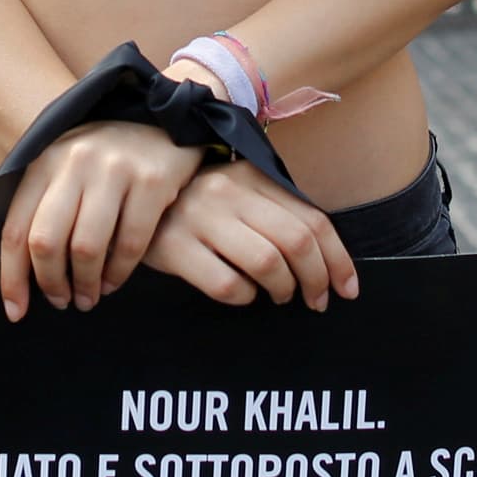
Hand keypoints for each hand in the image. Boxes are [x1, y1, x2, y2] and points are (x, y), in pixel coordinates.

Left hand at [0, 120, 200, 320]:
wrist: (166, 115)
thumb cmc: (107, 156)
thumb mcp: (67, 168)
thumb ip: (45, 208)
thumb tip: (26, 272)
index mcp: (45, 162)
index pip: (15, 229)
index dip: (12, 278)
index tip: (17, 310)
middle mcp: (75, 162)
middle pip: (46, 242)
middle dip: (50, 283)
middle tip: (62, 302)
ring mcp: (114, 169)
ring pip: (86, 248)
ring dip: (86, 284)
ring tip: (89, 297)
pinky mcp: (152, 180)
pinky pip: (130, 243)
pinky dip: (119, 273)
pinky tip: (114, 282)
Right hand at [144, 163, 358, 311]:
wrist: (129, 205)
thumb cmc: (197, 208)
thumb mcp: (239, 197)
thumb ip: (277, 215)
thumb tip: (328, 263)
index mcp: (252, 176)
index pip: (312, 219)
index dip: (337, 260)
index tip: (346, 289)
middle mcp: (228, 191)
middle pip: (296, 242)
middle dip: (316, 279)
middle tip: (316, 300)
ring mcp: (199, 217)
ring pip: (267, 263)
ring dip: (282, 289)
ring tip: (278, 296)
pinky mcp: (173, 246)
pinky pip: (227, 284)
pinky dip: (245, 297)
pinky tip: (243, 294)